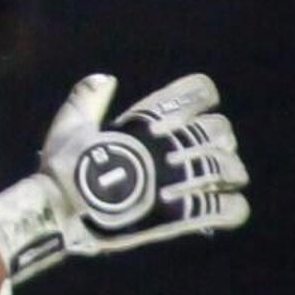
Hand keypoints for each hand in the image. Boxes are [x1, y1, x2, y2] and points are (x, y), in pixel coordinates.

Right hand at [0, 73, 248, 292]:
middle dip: (218, 139)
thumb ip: (88, 99)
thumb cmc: (62, 169)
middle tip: (204, 151)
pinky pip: (229, 209)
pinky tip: (224, 208)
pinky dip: (233, 208)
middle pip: (220, 129)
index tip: (197, 107)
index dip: (202, 95)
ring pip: (229, 168)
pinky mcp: (184, 215)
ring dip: (230, 173)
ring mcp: (180, 180)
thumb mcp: (69, 125)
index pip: (197, 92)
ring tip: (219, 181)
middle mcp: (171, 145)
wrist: (61, 213)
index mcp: (149, 120)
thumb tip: (106, 79)